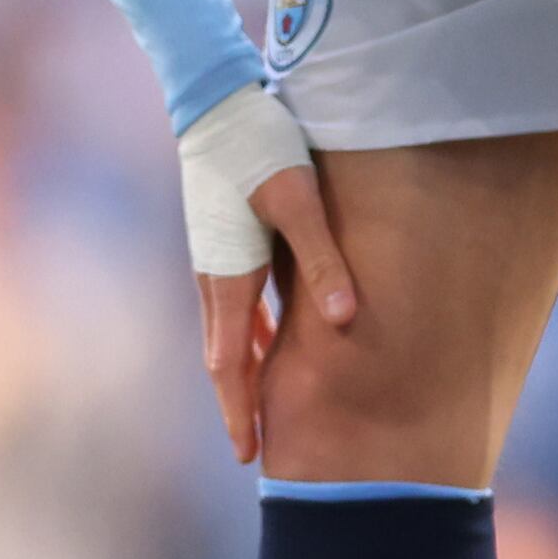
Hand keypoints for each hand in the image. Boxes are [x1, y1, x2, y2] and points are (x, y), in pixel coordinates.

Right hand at [195, 154, 359, 467]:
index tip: (247, 454)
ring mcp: (212, 261)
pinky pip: (231, 307)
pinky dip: (247, 335)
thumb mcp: (299, 200)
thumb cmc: (260, 146)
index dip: (239, 411)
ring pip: (225, 333)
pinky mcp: (219, 243)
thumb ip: (323, 260)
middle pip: (223, 357)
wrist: (213, 104)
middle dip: (238, 403)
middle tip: (252, 447)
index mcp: (231, 277)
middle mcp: (213, 277)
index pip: (230, 364)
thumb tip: (346, 320)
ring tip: (262, 405)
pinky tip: (268, 338)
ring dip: (242, 372)